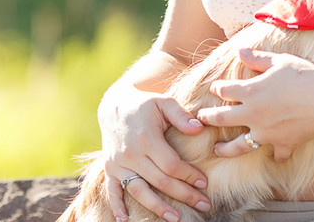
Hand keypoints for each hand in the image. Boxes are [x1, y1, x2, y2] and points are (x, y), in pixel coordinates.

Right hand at [98, 86, 211, 221]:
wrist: (114, 104)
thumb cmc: (145, 104)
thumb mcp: (164, 102)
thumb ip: (181, 115)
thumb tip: (199, 128)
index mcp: (147, 138)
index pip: (171, 164)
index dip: (189, 175)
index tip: (204, 182)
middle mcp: (131, 154)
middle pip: (160, 181)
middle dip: (184, 195)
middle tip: (204, 205)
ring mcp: (119, 163)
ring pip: (139, 191)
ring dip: (157, 207)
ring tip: (176, 218)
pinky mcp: (109, 168)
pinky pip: (112, 190)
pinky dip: (117, 206)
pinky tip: (125, 221)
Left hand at [196, 48, 313, 161]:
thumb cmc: (307, 75)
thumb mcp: (280, 61)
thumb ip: (258, 59)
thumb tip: (240, 52)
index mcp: (251, 91)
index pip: (224, 90)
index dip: (217, 88)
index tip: (215, 89)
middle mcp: (253, 114)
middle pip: (222, 119)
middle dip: (208, 119)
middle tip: (200, 120)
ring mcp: (267, 133)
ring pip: (239, 146)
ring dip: (226, 149)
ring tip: (217, 151)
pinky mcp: (284, 144)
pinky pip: (275, 154)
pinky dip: (274, 155)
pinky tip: (273, 155)